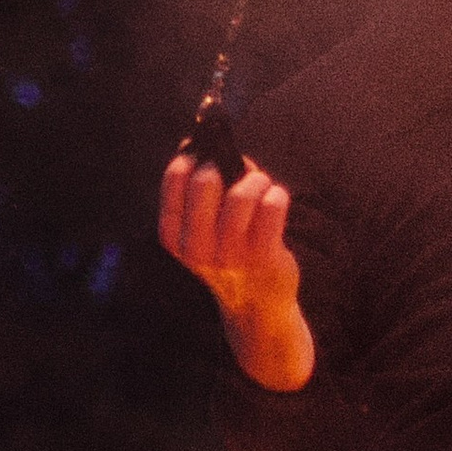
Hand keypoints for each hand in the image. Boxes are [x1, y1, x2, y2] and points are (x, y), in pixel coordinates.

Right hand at [156, 156, 314, 389]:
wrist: (256, 305)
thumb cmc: (232, 252)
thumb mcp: (205, 227)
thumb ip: (205, 188)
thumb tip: (216, 145)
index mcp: (174, 237)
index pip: (175, 180)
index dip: (191, 154)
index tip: (204, 149)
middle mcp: (197, 248)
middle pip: (206, 181)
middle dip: (224, 164)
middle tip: (236, 171)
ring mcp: (230, 255)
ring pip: (241, 194)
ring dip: (256, 179)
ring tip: (260, 184)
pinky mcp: (263, 257)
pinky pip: (272, 206)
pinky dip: (276, 193)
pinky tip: (275, 199)